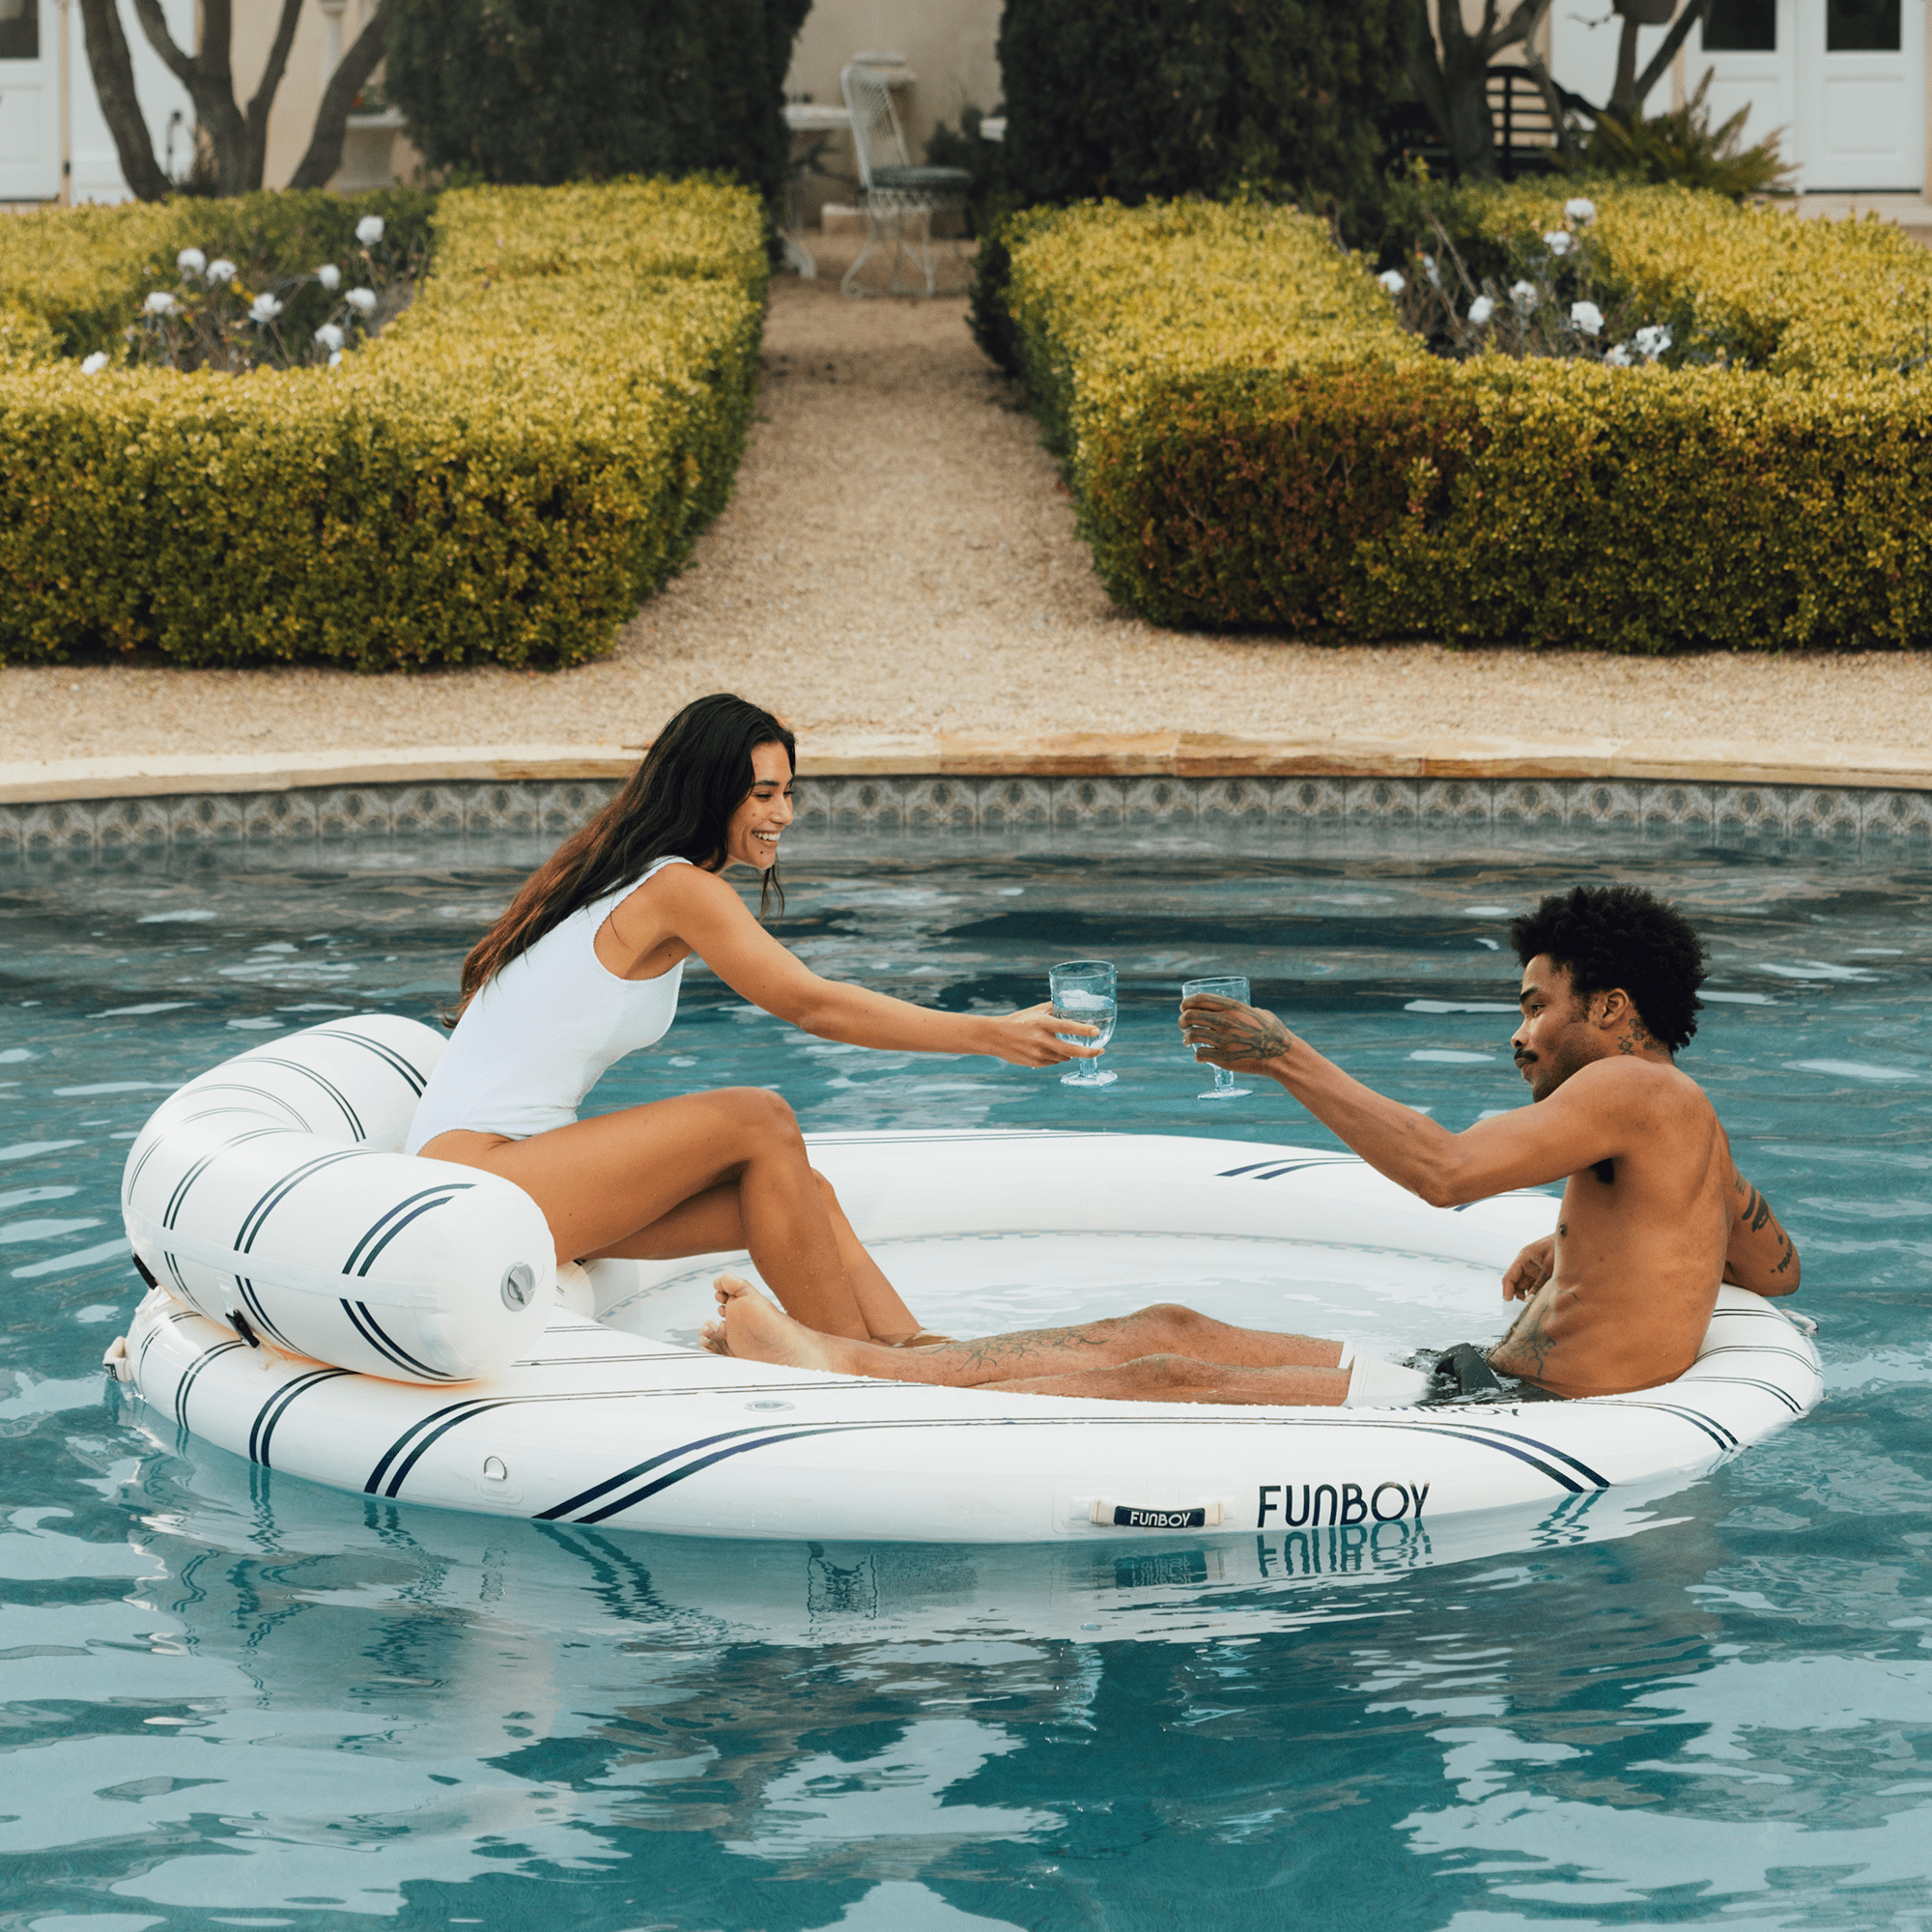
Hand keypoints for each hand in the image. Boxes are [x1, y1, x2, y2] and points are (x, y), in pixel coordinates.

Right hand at [988, 1001, 1102, 1067]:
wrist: (996, 1037)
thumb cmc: (1017, 1021)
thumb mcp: (1035, 1011)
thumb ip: (1053, 1008)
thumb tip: (1071, 1004)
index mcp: (1042, 1023)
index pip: (1067, 1027)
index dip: (1084, 1030)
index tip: (1096, 1032)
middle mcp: (1041, 1040)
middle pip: (1070, 1050)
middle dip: (1088, 1052)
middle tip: (1100, 1050)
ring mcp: (1038, 1053)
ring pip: (1063, 1057)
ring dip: (1070, 1053)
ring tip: (1072, 1047)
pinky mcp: (1034, 1063)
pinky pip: (1054, 1062)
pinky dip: (1058, 1057)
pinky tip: (1054, 1051)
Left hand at [1179, 993, 1293, 1072]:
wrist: (1281, 1054)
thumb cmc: (1274, 1032)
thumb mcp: (1259, 1012)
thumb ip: (1244, 1010)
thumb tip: (1236, 1011)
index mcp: (1232, 1007)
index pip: (1199, 999)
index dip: (1187, 1002)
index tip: (1183, 1007)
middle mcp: (1224, 1021)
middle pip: (1190, 1016)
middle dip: (1182, 1020)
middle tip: (1183, 1024)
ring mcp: (1222, 1040)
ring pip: (1191, 1036)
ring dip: (1186, 1038)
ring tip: (1187, 1040)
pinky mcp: (1223, 1058)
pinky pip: (1200, 1054)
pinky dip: (1197, 1056)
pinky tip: (1199, 1056)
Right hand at [1502, 1234, 1555, 1301]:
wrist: (1571, 1240)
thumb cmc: (1560, 1248)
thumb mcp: (1550, 1267)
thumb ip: (1539, 1283)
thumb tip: (1529, 1299)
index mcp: (1524, 1258)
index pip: (1509, 1276)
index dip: (1507, 1289)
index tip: (1508, 1300)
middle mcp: (1525, 1264)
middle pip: (1515, 1283)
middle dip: (1519, 1294)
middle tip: (1528, 1302)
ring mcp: (1532, 1269)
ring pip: (1524, 1286)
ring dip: (1527, 1294)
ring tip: (1537, 1301)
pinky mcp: (1539, 1273)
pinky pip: (1533, 1285)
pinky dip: (1535, 1292)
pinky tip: (1542, 1297)